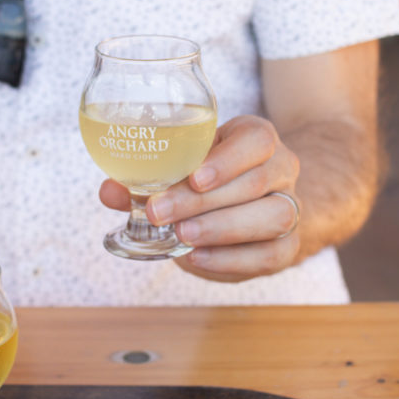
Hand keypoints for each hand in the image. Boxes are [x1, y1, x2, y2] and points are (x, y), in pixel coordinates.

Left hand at [98, 114, 301, 281]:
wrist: (249, 204)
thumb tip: (109, 192)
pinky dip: (231, 260)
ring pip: (273, 217)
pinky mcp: (287, 246)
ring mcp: (290, 207)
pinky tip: (197, 257)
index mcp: (256, 139)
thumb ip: (145, 179)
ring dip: (222, 229)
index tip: (194, 178)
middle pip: (255, 183)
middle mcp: (281, 169)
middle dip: (203, 202)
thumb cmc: (205, 179)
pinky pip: (271, 255)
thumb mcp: (180, 168)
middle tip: (161, 214)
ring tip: (182, 236)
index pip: (257, 141)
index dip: (228, 160)